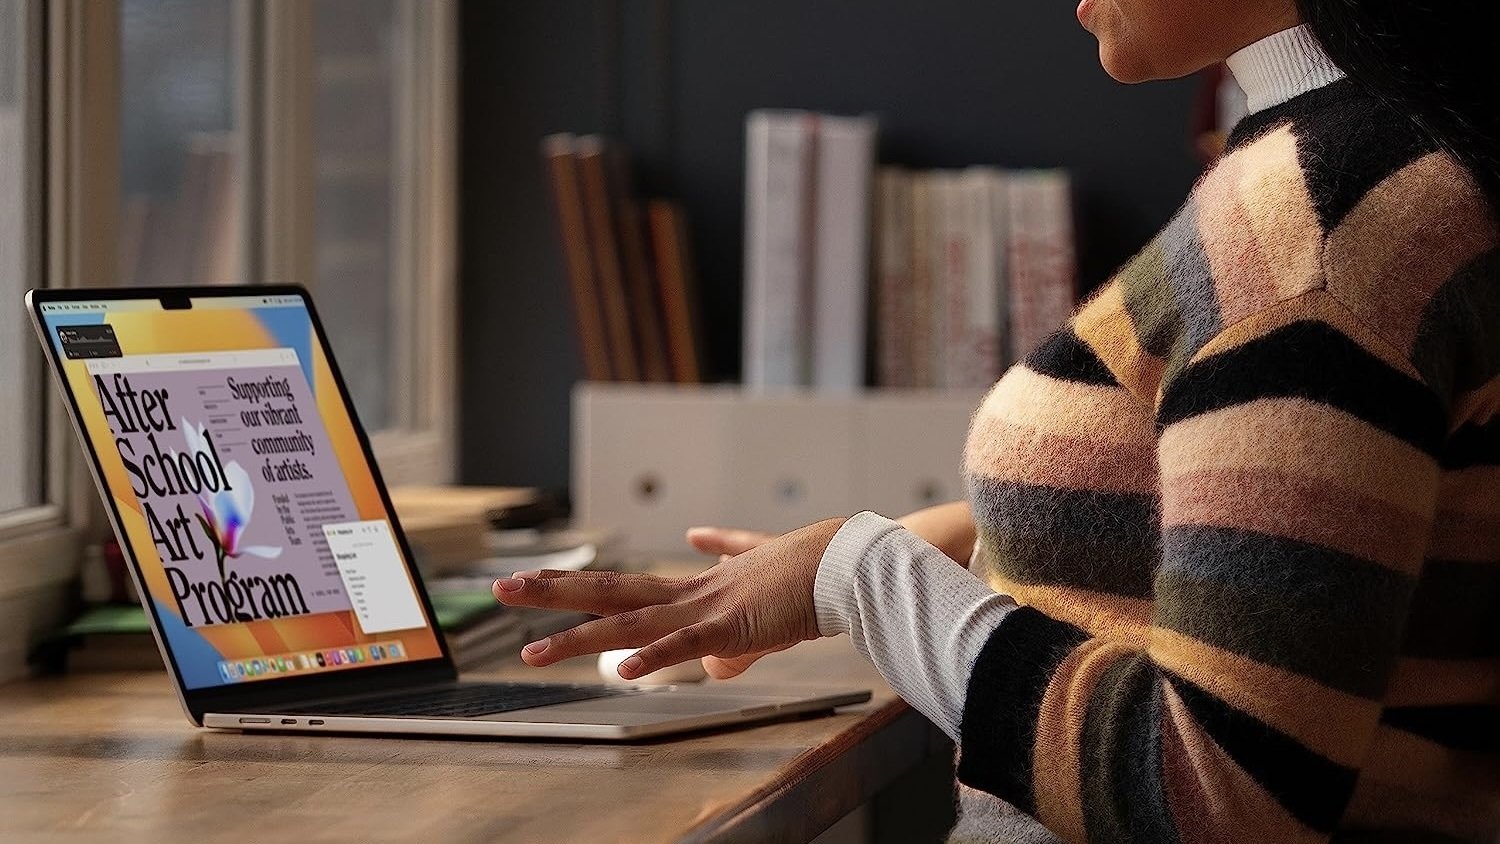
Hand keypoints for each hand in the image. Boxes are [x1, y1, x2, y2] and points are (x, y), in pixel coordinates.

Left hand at [492, 517, 846, 680]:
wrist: (843, 562)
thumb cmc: (809, 578)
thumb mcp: (759, 610)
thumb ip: (730, 638)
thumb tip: (714, 664)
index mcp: (692, 589)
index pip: (620, 586)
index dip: (575, 584)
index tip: (535, 580)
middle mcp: (688, 593)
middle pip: (607, 591)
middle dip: (552, 592)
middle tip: (502, 588)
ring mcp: (705, 608)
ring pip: (628, 623)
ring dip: (577, 638)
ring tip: (532, 652)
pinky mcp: (732, 626)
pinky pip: (683, 645)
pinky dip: (652, 658)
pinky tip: (622, 670)